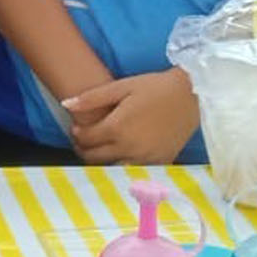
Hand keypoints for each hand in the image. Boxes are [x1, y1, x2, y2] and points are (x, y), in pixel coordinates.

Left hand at [64, 69, 200, 164]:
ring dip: (103, 159)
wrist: (191, 95)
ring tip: (102, 146)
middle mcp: (129, 148)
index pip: (86, 140)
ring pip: (113, 167)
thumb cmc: (154, 87)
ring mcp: (146, 158)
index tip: (76, 128)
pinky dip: (125, 163)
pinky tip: (124, 151)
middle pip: (95, 158)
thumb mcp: (121, 86)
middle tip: (84, 139)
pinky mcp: (161, 162)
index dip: (77, 134)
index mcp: (117, 129)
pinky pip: (135, 169)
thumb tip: (65, 105)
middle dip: (85, 149)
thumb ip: (92, 98)